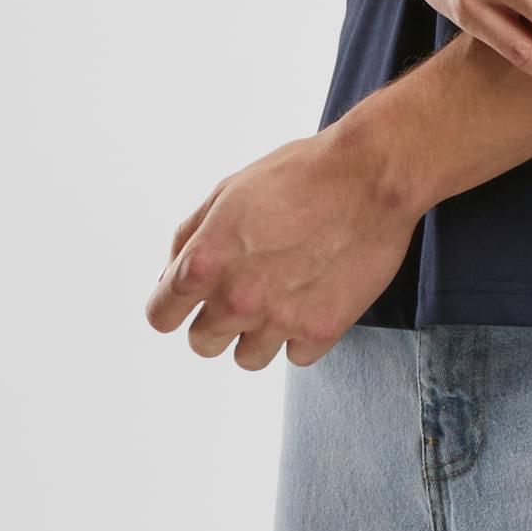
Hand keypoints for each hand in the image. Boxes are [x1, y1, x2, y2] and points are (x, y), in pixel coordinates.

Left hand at [142, 124, 417, 368]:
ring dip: (260, 331)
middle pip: (202, 343)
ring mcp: (278, 320)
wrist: (371, 174)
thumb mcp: (230, 189)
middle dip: (217, 318)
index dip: (173, 306)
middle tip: (248, 286)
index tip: (190, 300)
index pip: (160, 316)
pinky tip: (316, 293)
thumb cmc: (301, 172)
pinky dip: (303, 332)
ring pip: (247, 357)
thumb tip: (170, 278)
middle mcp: (235, 299)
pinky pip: (295, 355)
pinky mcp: (320, 331)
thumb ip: (190, 237)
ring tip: (286, 290)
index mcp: (205, 262)